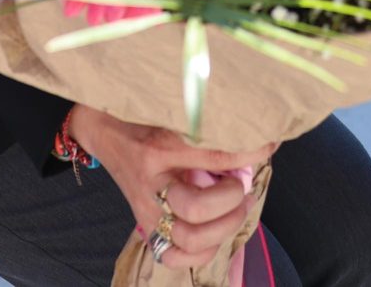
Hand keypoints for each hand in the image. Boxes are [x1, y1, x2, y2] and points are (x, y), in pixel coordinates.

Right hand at [67, 106, 271, 274]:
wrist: (104, 133)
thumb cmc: (142, 120)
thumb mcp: (173, 114)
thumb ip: (209, 130)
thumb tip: (254, 141)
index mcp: (160, 148)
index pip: (213, 157)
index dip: (246, 154)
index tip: (265, 147)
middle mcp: (153, 183)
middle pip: (196, 208)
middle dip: (229, 201)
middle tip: (242, 188)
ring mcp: (147, 210)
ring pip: (190, 238)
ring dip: (222, 228)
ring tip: (236, 210)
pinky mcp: (146, 226)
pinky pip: (175, 256)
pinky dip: (202, 253)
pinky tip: (215, 235)